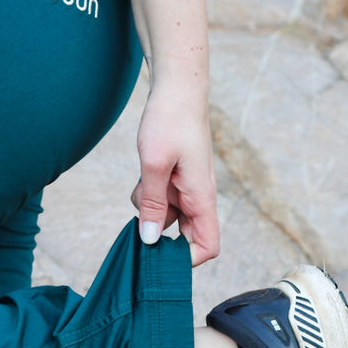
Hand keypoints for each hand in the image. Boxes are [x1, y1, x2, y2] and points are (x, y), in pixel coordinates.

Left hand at [131, 83, 219, 265]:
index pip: (207, 246)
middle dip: (158, 230)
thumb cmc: (169, 122)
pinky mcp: (177, 179)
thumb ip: (152, 204)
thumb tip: (149, 240)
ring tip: (143, 180)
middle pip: (182, 235)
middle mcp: (198, 197)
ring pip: (165, 216)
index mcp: (202, 198)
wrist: (176, 89)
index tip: (159, 254)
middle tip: (140, 214)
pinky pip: (160, 199)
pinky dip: (148, 193)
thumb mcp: (153, 166)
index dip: (187, 259)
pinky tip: (144, 173)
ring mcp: (187, 188)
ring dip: (148, 208)